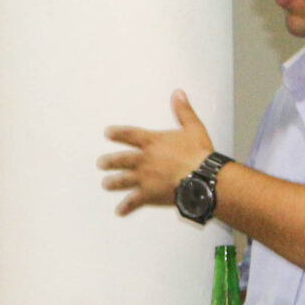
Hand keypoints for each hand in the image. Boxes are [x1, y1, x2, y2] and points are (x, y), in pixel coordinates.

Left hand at [101, 91, 216, 216]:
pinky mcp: (149, 195)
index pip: (130, 135)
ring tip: (105, 184)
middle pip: (121, 160)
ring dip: (113, 182)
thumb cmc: (199, 153)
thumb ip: (183, 111)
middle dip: (109, 161)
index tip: (107, 133)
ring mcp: (144, 178)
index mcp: (153, 142)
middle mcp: (144, 160)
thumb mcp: (193, 128)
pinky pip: (134, 202)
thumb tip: (178, 93)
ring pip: (123, 180)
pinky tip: (119, 211)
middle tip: (100, 163)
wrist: (203, 177)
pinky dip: (126, 207)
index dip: (118, 134)